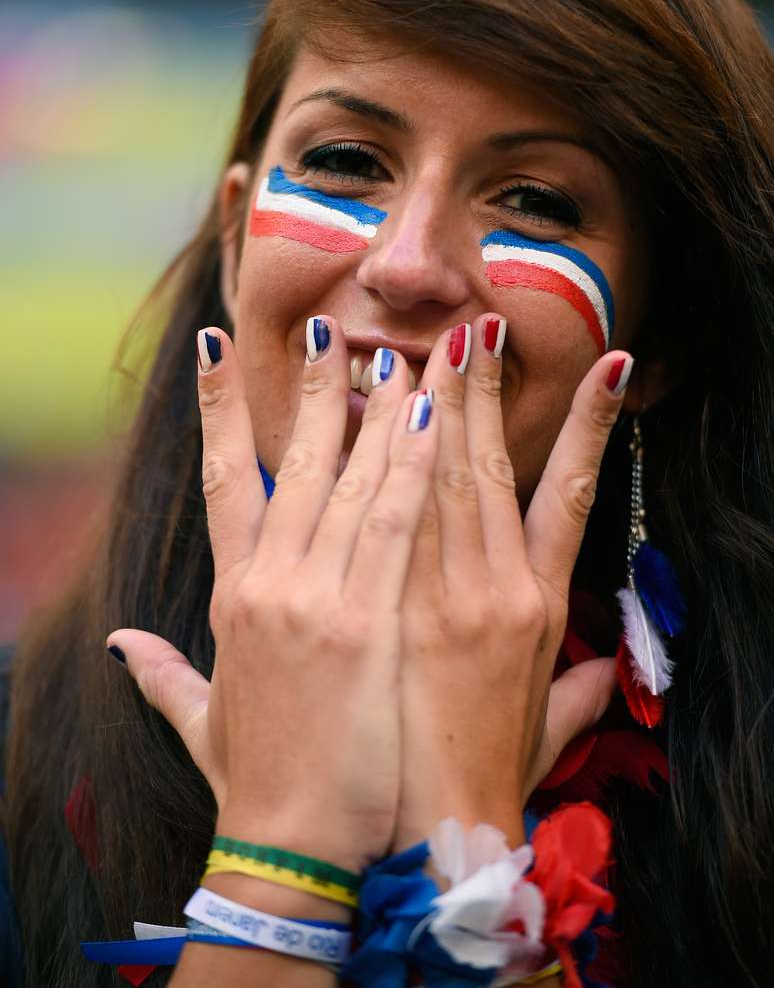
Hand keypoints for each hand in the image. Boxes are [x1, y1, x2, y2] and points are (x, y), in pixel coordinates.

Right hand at [107, 318, 438, 869]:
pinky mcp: (366, 623)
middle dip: (313, 390)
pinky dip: (412, 466)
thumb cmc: (257, 782)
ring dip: (375, 412)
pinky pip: (395, 524)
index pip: (221, 480)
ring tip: (394, 353)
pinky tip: (430, 418)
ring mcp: (316, 598)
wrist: (291, 847)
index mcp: (233, 597)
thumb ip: (161, 675)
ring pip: (350, 479)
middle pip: (293, 462)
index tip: (218, 349)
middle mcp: (269, 583)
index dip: (219, 410)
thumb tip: (118, 646)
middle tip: (330, 328)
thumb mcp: (201, 719)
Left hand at [394, 314, 626, 850]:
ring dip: (427, 404)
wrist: (424, 833)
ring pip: (432, 475)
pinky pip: (376, 515)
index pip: (570, 492)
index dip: (590, 426)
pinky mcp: (377, 607)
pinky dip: (375, 458)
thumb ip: (580, 693)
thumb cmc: (488, 778)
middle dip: (481, 390)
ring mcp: (433, 593)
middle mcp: (492, 587)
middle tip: (475, 326)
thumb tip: (611, 669)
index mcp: (535, 606)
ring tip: (422, 345)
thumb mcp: (544, 731)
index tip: (603, 365)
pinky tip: (370, 412)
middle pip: (487, 465)